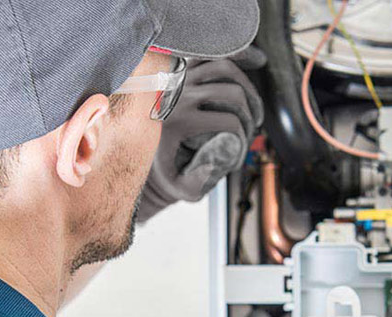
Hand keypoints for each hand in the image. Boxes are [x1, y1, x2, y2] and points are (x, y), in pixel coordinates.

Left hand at [137, 50, 264, 222]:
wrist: (138, 152)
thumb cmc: (164, 171)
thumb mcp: (180, 186)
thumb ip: (200, 183)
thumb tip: (223, 160)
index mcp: (179, 121)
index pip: (229, 122)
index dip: (244, 138)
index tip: (241, 149)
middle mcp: (179, 95)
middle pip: (232, 93)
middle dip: (249, 114)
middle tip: (251, 129)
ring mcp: (179, 78)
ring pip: (226, 68)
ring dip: (247, 88)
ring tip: (252, 108)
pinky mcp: (181, 69)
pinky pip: (211, 55)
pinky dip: (235, 56)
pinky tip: (253, 63)